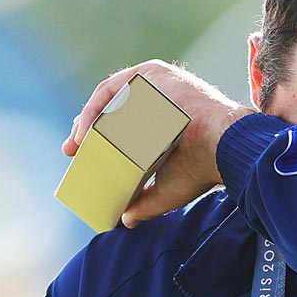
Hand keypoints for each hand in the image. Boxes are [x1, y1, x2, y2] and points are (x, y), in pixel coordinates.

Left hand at [61, 60, 256, 228]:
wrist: (224, 147)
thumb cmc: (202, 166)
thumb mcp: (168, 188)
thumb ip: (146, 202)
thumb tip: (127, 220)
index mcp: (166, 113)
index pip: (124, 118)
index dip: (99, 134)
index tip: (81, 152)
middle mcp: (159, 92)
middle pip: (113, 106)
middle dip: (88, 127)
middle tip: (72, 149)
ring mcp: (155, 82)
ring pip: (110, 98)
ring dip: (88, 119)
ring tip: (78, 145)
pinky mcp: (151, 75)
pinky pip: (111, 92)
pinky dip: (94, 111)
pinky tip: (85, 132)